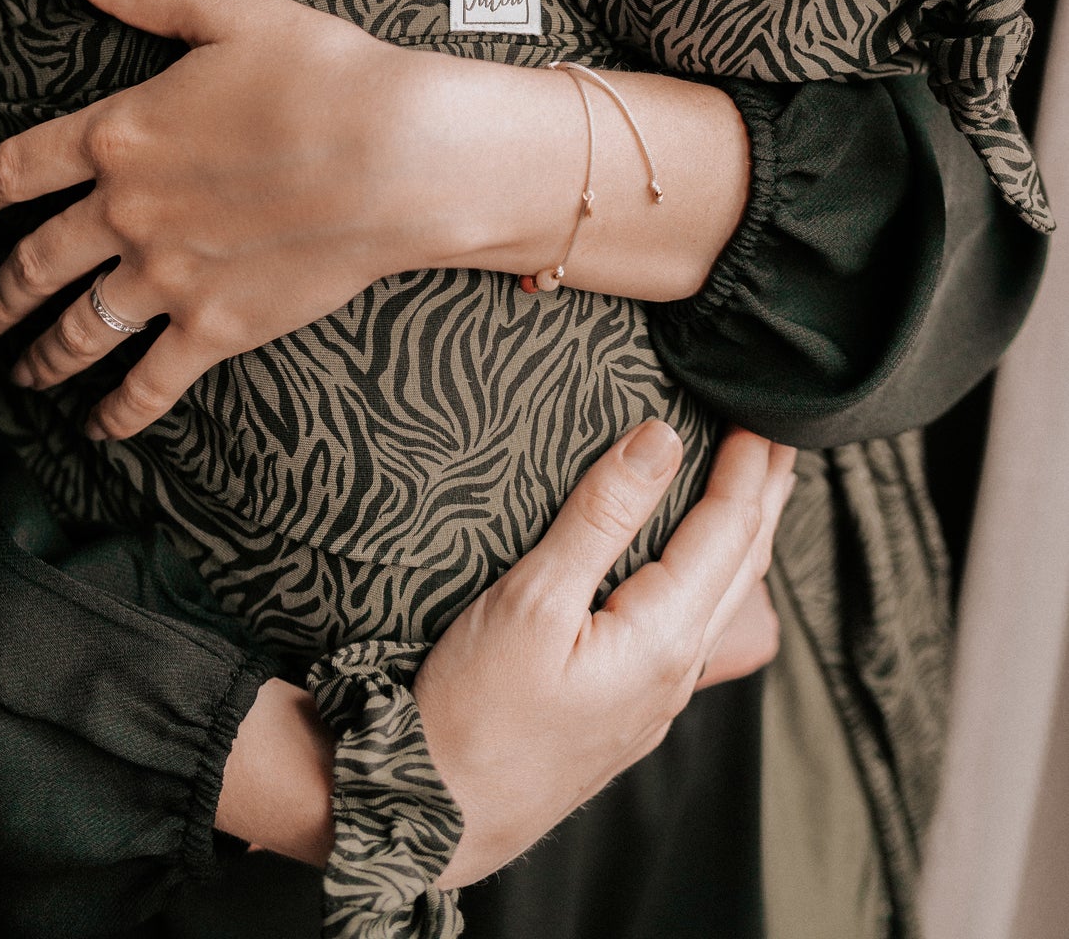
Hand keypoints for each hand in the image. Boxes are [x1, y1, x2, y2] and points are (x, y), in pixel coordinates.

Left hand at [0, 0, 560, 438]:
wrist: (399, 154)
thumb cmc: (322, 71)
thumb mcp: (224, 11)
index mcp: (120, 133)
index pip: (16, 168)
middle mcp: (126, 212)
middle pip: (36, 261)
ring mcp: (167, 276)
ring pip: (79, 327)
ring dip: (41, 355)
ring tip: (21, 374)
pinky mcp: (217, 325)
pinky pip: (150, 381)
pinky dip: (118, 412)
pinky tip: (100, 429)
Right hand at [418, 423, 796, 887]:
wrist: (438, 813)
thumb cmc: (474, 711)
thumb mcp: (531, 597)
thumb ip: (599, 516)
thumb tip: (659, 439)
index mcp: (661, 637)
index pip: (726, 531)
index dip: (747, 467)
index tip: (763, 411)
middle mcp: (675, 670)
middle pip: (741, 566)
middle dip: (765, 496)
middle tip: (785, 435)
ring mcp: (655, 697)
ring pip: (722, 599)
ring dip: (745, 536)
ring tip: (757, 490)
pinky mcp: (628, 708)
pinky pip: (693, 626)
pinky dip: (712, 575)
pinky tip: (697, 568)